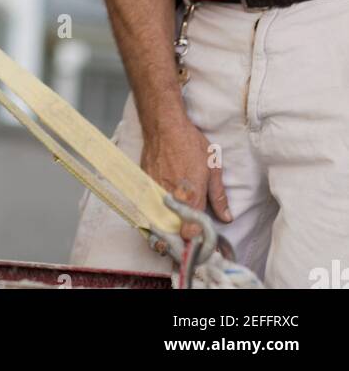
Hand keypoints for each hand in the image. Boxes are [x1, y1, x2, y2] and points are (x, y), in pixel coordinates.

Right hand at [141, 114, 231, 247]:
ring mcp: (154, 194)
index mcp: (191, 196)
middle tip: (185, 246)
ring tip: (171, 238)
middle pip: (172, 233)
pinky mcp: (143, 187)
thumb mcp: (212, 167)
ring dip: (164, 233)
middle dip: (178, 243)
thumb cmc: (190, 143)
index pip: (191, 233)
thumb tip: (227, 218)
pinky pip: (147, 210)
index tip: (200, 244)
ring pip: (157, 224)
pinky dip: (153, 218)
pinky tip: (160, 217)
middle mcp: (171, 198)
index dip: (196, 242)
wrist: (163, 124)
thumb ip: (218, 196)